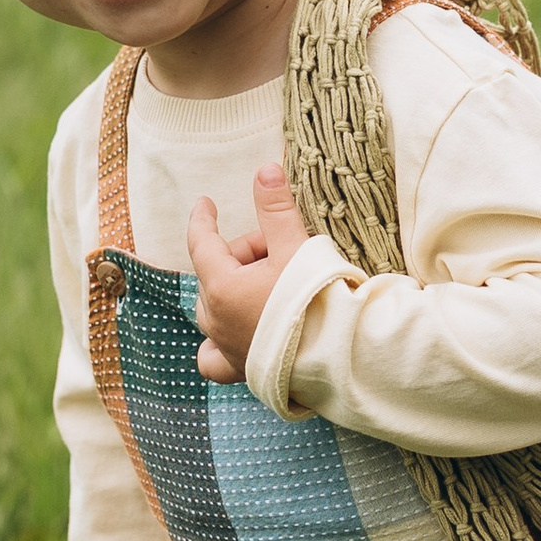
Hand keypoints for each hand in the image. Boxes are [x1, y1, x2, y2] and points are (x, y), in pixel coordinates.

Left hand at [188, 163, 307, 383]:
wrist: (338, 355)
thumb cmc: (316, 302)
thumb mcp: (295, 247)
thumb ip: (276, 210)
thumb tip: (264, 170)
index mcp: (222, 287)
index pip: (201, 243)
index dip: (204, 219)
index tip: (206, 204)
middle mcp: (215, 320)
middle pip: (216, 273)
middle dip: (243, 255)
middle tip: (280, 250)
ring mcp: (225, 347)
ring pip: (215, 307)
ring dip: (234, 289)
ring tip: (271, 283)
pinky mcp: (240, 369)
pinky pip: (213, 356)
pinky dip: (216, 341)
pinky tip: (232, 333)